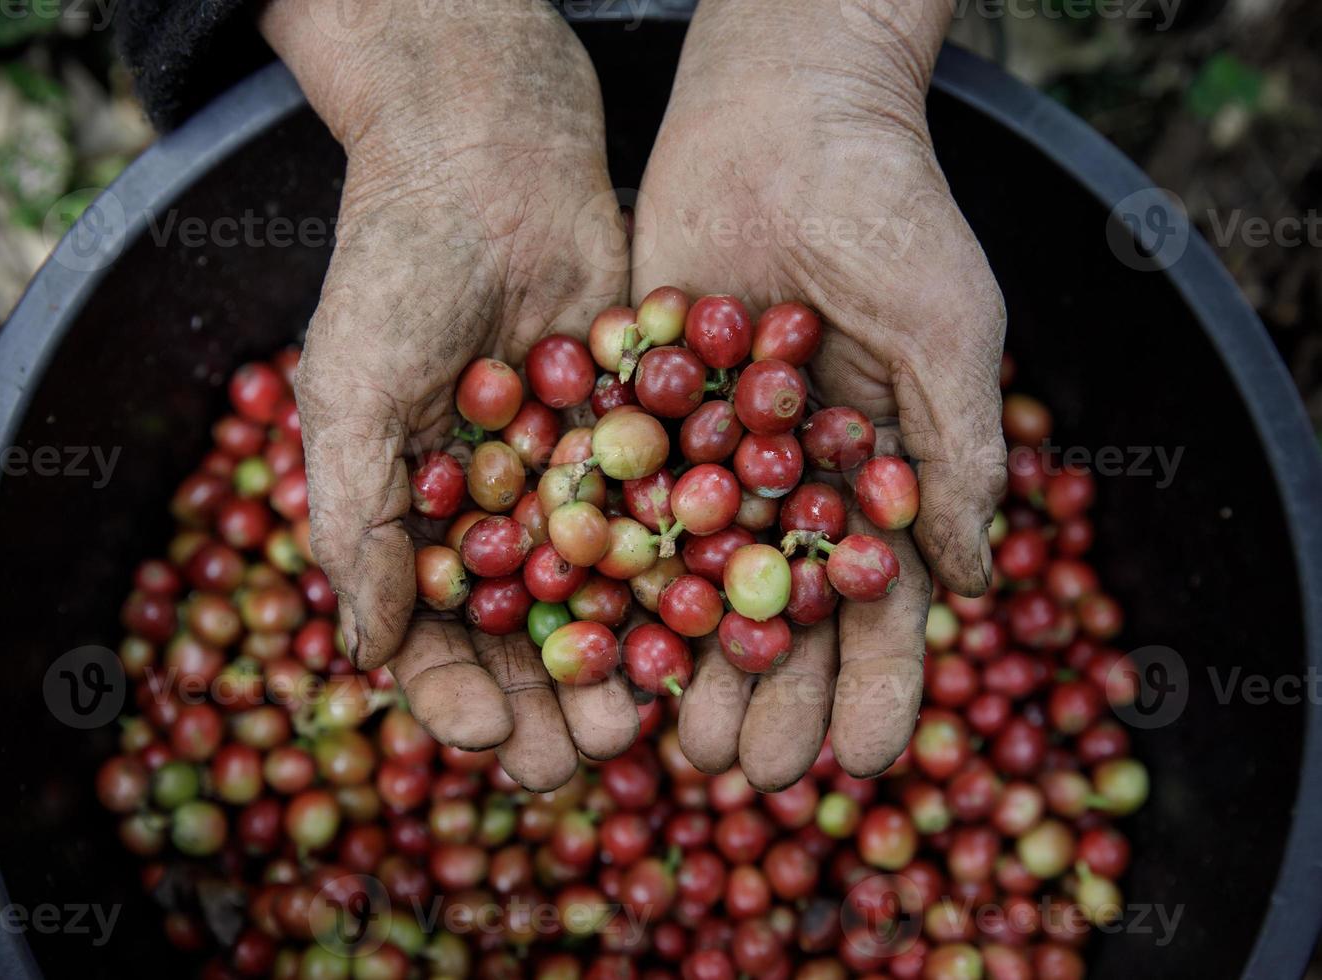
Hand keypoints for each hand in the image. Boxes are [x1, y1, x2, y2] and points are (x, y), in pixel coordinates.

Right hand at [260, 0, 637, 788]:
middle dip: (559, 698)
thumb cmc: (395, 269)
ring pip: (609, 593)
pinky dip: (688, 569)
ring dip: (629, 656)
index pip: (436, 636)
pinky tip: (713, 620)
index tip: (496, 738)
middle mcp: (503, 514)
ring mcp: (578, 479)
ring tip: (656, 712)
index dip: (459, 694)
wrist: (490, 156)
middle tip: (596, 751)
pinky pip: (668, 514)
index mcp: (421, 521)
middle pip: (533, 634)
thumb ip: (357, 522)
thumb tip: (365, 651)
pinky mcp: (647, 434)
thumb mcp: (350, 394)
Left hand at [633, 0, 1007, 788]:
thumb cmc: (894, 214)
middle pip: (781, 612)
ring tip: (672, 741)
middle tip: (751, 776)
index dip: (879, 683)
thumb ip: (959, 457)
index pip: (883, 602)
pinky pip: (624, 503)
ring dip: (689, 662)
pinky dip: (613, 574)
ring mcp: (711, 452)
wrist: (787, 115)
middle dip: (773, 696)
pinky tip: (598, 642)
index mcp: (878, 474)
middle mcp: (790, 480)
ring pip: (697, 578)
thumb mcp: (949, 333)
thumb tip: (978, 584)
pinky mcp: (639, 412)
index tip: (866, 761)